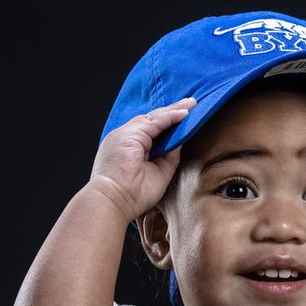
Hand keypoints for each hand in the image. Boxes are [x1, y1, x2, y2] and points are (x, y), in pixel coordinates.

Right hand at [86, 98, 195, 222]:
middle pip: (153, 120)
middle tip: (192, 104)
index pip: (152, 130)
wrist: (113, 201)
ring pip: (154, 118)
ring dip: (174, 110)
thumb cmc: (133, 196)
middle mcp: (127, 138)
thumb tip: (181, 139)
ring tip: (192, 104)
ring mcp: (126, 134)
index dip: (169, 124)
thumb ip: (169, 154)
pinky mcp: (130, 134)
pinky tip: (184, 113)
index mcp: (130, 148)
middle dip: (173, 112)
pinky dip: (170, 116)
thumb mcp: (159, 172)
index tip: (185, 118)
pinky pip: (154, 122)